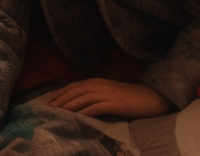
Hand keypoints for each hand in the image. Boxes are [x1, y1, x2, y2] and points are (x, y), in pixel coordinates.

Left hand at [43, 79, 169, 118]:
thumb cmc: (132, 97)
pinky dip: (83, 112)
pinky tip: (75, 118)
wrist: (152, 96)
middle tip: (46, 107)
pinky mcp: (113, 103)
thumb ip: (97, 97)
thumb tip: (82, 105)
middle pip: (74, 91)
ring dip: (67, 106)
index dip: (59, 93)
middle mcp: (98, 84)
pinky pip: (95, 108)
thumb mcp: (110, 94)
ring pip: (81, 99)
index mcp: (96, 81)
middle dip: (59, 99)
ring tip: (56, 113)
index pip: (73, 86)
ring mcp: (105, 93)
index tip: (47, 100)